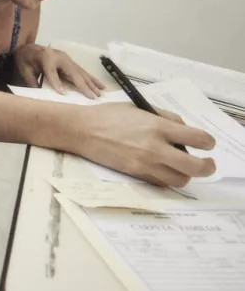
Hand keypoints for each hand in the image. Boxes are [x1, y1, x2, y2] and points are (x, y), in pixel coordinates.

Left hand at [15, 44, 105, 97]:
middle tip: (92, 97)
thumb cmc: (26, 59)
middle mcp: (59, 56)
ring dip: (91, 84)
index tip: (63, 94)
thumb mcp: (24, 70)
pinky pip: (83, 72)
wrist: (29, 48)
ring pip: (81, 72)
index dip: (56, 82)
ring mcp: (67, 59)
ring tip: (99, 94)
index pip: (51, 71)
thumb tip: (40, 96)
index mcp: (45, 57)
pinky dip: (92, 80)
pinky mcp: (71, 62)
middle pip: (72, 72)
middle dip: (83, 85)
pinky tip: (100, 86)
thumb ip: (32, 82)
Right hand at [73, 103, 216, 186]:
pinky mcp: (134, 174)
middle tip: (206, 163)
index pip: (198, 139)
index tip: (207, 143)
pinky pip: (160, 182)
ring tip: (181, 166)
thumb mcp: (140, 108)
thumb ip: (165, 118)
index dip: (208, 142)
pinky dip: (166, 177)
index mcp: (157, 127)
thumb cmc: (108, 115)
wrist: (82, 130)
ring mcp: (144, 164)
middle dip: (207, 166)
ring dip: (185, 174)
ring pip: (180, 180)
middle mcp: (154, 148)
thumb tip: (183, 130)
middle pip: (195, 167)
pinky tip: (162, 168)